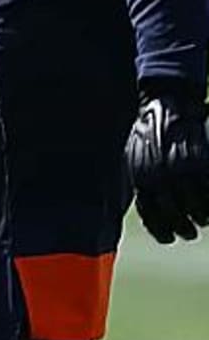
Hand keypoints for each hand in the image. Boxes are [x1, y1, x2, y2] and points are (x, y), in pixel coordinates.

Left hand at [126, 83, 208, 242]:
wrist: (167, 103)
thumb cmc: (151, 131)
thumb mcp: (137, 156)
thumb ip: (144, 182)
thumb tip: (151, 210)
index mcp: (142, 178)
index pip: (153, 218)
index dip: (163, 232)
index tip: (170, 236)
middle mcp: (161, 179)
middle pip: (178, 220)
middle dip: (185, 229)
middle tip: (190, 230)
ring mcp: (183, 173)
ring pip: (199, 213)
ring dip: (202, 218)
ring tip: (202, 216)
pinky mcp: (200, 167)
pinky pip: (207, 197)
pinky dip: (208, 205)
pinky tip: (206, 207)